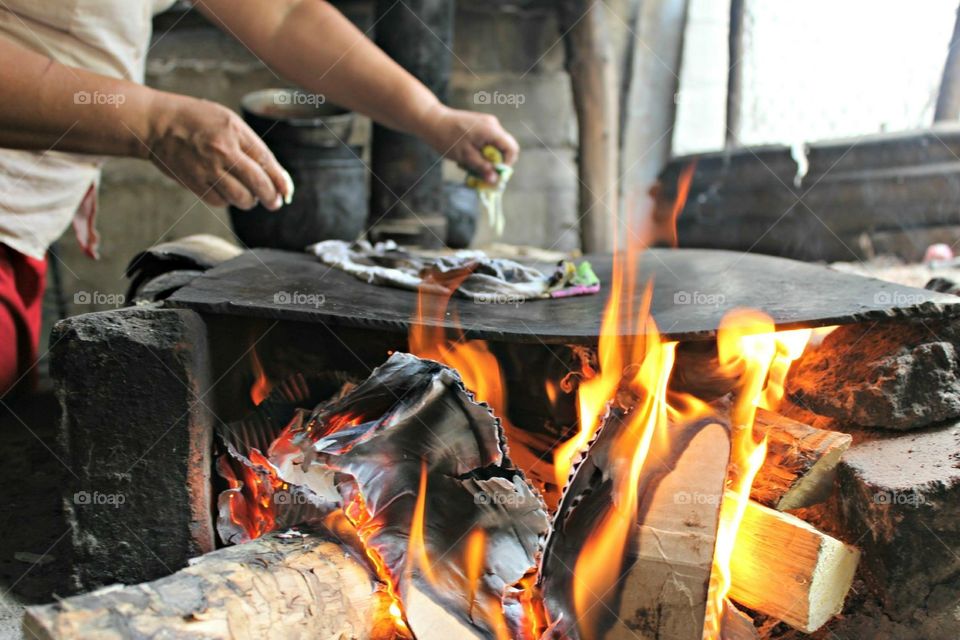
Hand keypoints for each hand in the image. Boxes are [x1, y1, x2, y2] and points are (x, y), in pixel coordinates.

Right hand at [144, 94, 292, 210]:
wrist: (156, 123)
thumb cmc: (196, 120)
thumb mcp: (228, 121)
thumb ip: (250, 145)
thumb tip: (274, 175)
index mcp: (234, 131)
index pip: (266, 162)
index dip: (280, 181)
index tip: (287, 192)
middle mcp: (223, 151)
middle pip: (258, 184)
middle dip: (271, 198)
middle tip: (274, 202)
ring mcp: (207, 168)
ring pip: (240, 198)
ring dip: (249, 201)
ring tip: (249, 196)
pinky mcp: (194, 182)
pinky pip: (220, 201)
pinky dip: (227, 201)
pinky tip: (227, 193)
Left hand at [421, 105, 518, 183]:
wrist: (432, 120)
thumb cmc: (447, 138)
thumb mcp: (465, 157)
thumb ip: (482, 168)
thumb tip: (495, 180)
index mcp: (491, 131)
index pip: (512, 149)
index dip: (507, 164)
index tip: (495, 175)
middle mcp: (493, 125)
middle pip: (505, 148)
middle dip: (495, 163)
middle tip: (481, 174)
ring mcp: (487, 123)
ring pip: (495, 146)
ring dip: (486, 158)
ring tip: (468, 164)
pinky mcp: (480, 125)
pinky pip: (487, 141)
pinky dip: (481, 151)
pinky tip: (466, 156)